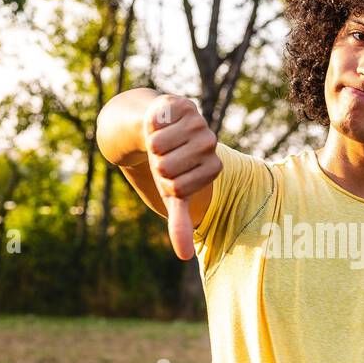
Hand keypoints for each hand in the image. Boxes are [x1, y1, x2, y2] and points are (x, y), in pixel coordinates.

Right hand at [142, 94, 220, 259]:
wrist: (155, 128)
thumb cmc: (167, 164)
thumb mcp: (172, 194)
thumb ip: (181, 223)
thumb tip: (185, 256)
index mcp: (213, 168)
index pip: (178, 187)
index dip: (165, 182)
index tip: (171, 174)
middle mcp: (210, 144)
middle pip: (167, 167)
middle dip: (156, 164)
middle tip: (163, 156)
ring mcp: (199, 123)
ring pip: (159, 146)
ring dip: (152, 145)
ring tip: (161, 139)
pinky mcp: (183, 105)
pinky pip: (156, 124)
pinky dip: (149, 128)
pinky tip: (159, 124)